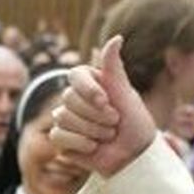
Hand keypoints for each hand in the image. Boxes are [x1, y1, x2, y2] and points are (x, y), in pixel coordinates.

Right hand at [49, 35, 158, 176]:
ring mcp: (66, 118)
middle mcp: (75, 98)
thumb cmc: (135, 124)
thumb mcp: (126, 94)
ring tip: (107, 136)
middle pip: (68, 99)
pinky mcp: (61, 138)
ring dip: (91, 131)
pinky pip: (58, 135)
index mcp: (90, 82)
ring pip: (63, 118)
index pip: (75, 75)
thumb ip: (114, 67)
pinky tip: (94, 148)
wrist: (134, 156)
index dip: (89, 90)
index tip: (106, 102)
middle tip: (115, 123)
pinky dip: (79, 144)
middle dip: (96, 116)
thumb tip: (116, 37)